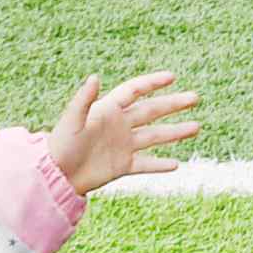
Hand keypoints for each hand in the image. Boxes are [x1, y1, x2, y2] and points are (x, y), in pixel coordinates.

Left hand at [42, 70, 202, 193]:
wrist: (55, 175)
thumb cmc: (60, 144)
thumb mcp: (71, 120)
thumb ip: (84, 99)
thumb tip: (94, 76)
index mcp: (108, 109)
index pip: (135, 91)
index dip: (152, 82)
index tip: (172, 77)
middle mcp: (120, 125)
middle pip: (151, 111)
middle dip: (173, 104)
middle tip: (195, 97)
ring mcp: (123, 145)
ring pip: (154, 136)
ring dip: (175, 132)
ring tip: (196, 127)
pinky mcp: (123, 166)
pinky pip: (146, 164)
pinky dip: (160, 164)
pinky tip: (176, 164)